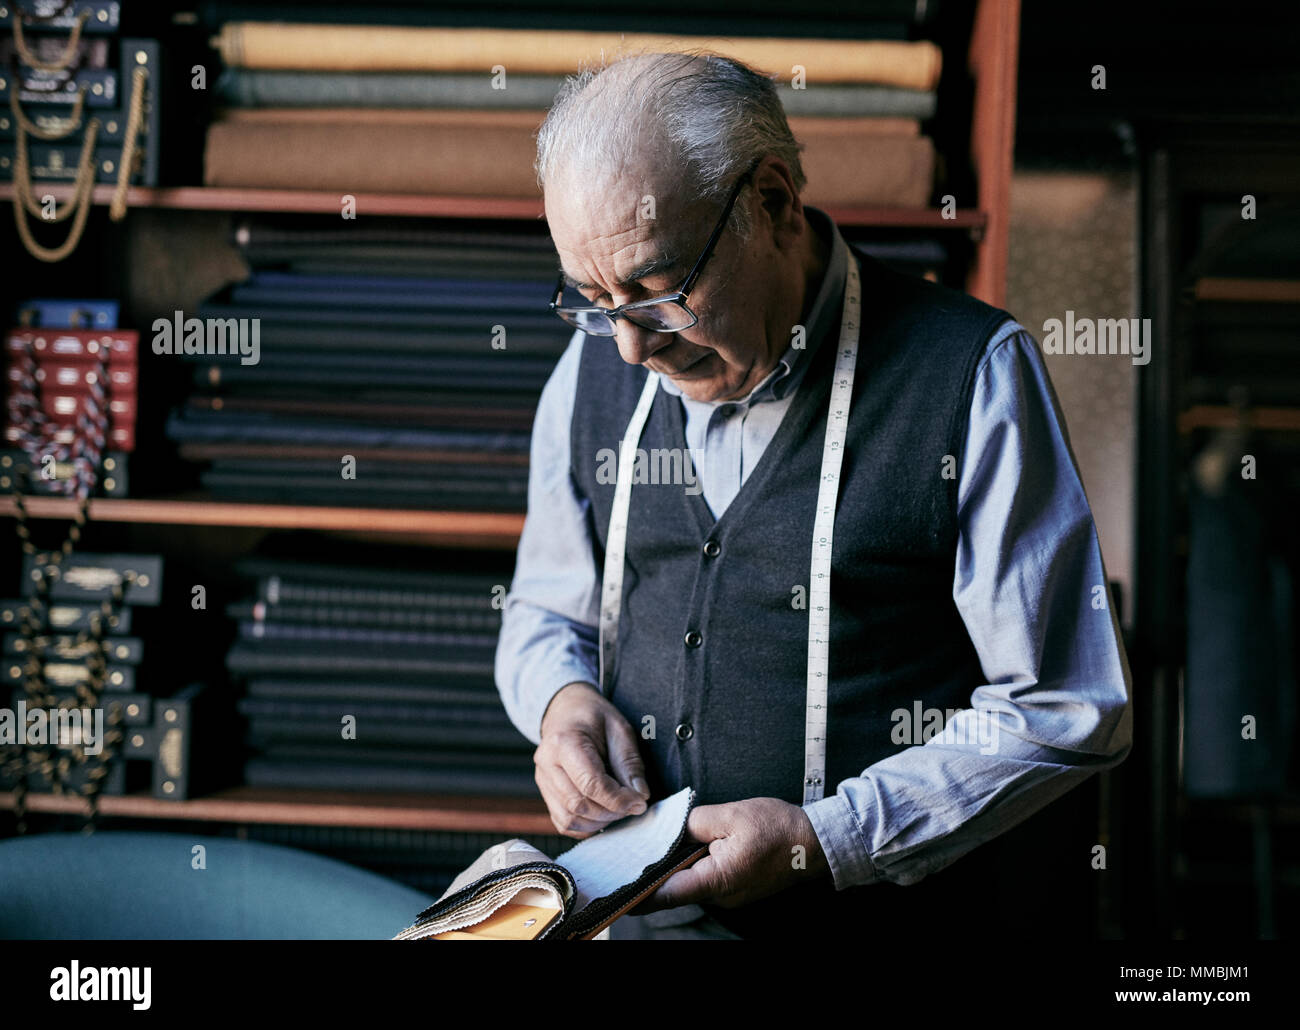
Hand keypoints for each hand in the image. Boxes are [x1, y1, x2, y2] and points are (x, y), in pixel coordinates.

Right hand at [534, 682, 650, 837]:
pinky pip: (563, 822)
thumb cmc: (594, 717)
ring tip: (618, 807)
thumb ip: (630, 763)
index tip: (640, 802)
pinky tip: (603, 814)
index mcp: (564, 741)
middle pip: (579, 804)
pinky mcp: (545, 793)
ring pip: (569, 818)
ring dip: (599, 821)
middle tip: (633, 803)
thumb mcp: (619, 729)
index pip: (590, 783)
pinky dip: (585, 826)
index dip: (618, 799)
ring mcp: (542, 780)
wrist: (566, 710)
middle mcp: (547, 763)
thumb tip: (639, 796)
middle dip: (611, 811)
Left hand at [635, 797, 829, 911]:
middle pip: (675, 887)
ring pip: (691, 882)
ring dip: (676, 866)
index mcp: (716, 880)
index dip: (639, 893)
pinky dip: (694, 865)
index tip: (617, 891)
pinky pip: (707, 878)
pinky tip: (689, 846)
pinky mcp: (735, 887)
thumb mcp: (731, 815)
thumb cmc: (778, 829)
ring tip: (658, 844)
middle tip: (631, 854)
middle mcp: (719, 895)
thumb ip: (694, 821)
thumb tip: (672, 827)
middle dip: (654, 872)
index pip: (666, 894)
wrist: (815, 843)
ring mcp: (728, 894)